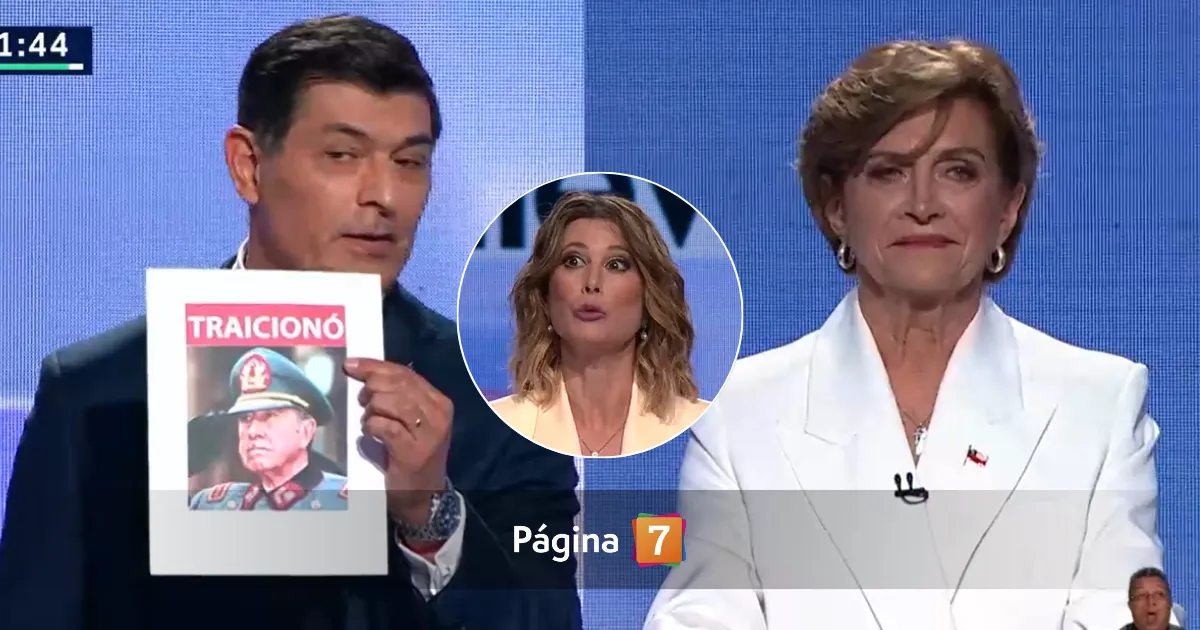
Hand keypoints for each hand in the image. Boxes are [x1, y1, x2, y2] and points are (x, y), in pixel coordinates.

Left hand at [344, 358, 452, 526]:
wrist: (422, 495)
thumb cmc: (413, 454)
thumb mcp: (413, 421)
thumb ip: (399, 396)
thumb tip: (365, 370)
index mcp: (440, 402)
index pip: (406, 374)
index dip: (375, 366)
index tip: (351, 365)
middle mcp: (438, 414)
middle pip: (397, 384)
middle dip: (371, 387)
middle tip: (362, 401)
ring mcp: (428, 434)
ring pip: (390, 402)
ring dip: (371, 409)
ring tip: (370, 420)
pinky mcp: (413, 451)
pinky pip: (385, 426)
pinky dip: (371, 426)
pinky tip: (370, 432)